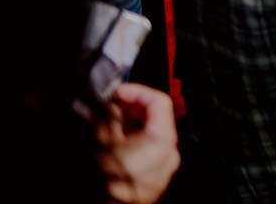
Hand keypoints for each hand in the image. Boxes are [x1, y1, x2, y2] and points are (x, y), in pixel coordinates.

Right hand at [96, 83, 179, 203]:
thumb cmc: (111, 182)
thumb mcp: (105, 141)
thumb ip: (111, 115)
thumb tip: (112, 101)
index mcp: (163, 138)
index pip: (159, 101)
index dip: (137, 92)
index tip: (119, 93)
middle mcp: (170, 150)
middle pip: (157, 116)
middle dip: (133, 107)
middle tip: (113, 105)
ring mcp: (166, 164)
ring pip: (153, 132)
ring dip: (133, 123)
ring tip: (111, 123)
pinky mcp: (158, 174)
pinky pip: (151, 148)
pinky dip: (136, 139)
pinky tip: (117, 141)